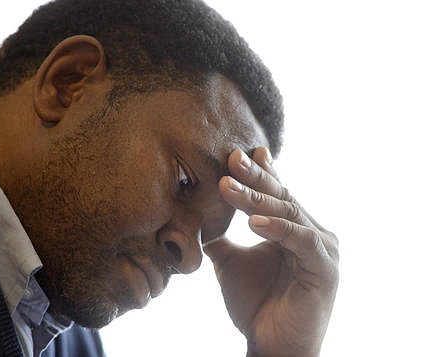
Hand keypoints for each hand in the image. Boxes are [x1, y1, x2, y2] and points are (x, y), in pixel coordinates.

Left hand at [203, 147, 338, 356]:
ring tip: (226, 185)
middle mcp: (311, 233)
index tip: (238, 151)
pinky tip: (252, 221)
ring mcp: (322, 249)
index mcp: (292, 230)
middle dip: (255, 176)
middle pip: (281, 196)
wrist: (272, 347)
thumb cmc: (255, 305)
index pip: (276, 194)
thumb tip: (197, 216)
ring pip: (289, 212)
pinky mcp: (326, 268)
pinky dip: (277, 228)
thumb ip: (221, 238)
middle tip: (231, 156)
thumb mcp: (231, 263)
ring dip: (256, 199)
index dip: (260, 172)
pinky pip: (301, 240)